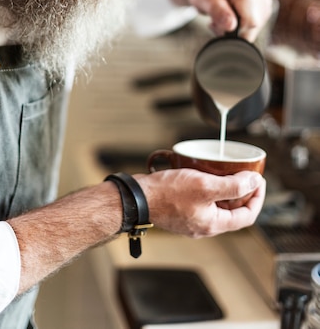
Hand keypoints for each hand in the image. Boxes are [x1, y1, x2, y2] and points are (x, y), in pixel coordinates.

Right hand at [137, 168, 265, 236]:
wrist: (137, 198)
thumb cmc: (166, 194)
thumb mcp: (205, 186)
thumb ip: (233, 186)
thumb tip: (254, 182)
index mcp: (213, 223)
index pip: (247, 216)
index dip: (257, 198)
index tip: (259, 181)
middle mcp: (204, 225)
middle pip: (233, 210)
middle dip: (241, 191)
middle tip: (244, 174)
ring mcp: (192, 219)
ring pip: (217, 204)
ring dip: (224, 188)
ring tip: (225, 171)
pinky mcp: (181, 211)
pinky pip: (202, 201)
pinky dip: (208, 188)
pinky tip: (203, 174)